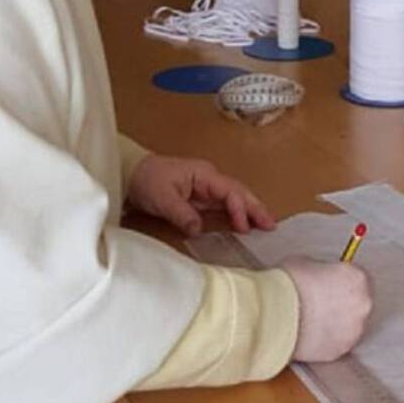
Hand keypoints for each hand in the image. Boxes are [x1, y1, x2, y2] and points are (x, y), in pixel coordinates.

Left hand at [126, 155, 275, 237]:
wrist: (130, 173)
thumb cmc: (147, 180)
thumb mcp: (162, 198)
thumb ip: (181, 213)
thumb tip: (199, 229)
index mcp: (204, 175)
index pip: (230, 191)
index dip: (239, 209)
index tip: (245, 227)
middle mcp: (209, 179)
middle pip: (238, 192)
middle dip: (256, 208)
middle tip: (272, 224)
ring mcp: (205, 188)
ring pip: (234, 198)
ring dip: (249, 210)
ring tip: (265, 225)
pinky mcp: (199, 197)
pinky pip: (223, 205)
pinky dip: (236, 213)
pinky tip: (243, 224)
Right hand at [281, 256, 372, 361]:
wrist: (273, 315)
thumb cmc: (288, 285)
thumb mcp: (308, 262)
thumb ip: (324, 270)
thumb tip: (324, 276)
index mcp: (357, 278)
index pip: (359, 278)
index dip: (343, 281)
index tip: (333, 285)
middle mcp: (363, 304)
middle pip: (359, 302)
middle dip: (344, 302)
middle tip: (323, 302)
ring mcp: (354, 329)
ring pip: (352, 324)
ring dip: (339, 322)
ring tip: (316, 319)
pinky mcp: (342, 350)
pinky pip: (340, 342)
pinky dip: (330, 338)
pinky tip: (314, 332)